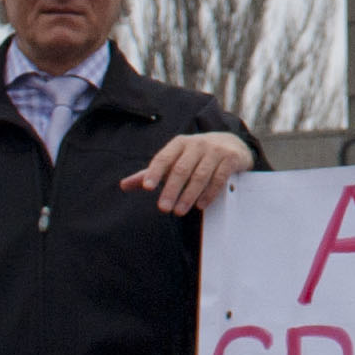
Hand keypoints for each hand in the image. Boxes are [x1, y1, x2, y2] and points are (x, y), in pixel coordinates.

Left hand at [126, 131, 253, 214]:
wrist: (231, 144)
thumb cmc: (196, 156)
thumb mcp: (174, 160)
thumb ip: (151, 173)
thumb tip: (123, 185)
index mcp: (179, 143)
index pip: (164, 158)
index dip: (155, 172)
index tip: (147, 188)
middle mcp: (197, 144)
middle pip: (181, 169)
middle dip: (171, 190)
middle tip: (163, 208)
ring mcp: (215, 150)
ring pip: (200, 175)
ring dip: (189, 195)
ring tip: (179, 211)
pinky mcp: (230, 159)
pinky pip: (218, 178)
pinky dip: (209, 193)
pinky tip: (200, 205)